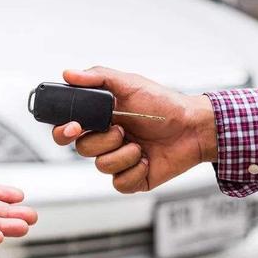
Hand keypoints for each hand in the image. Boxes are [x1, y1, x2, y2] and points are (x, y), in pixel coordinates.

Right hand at [53, 67, 216, 192]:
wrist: (194, 128)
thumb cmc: (164, 105)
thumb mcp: (130, 83)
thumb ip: (98, 77)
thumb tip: (69, 74)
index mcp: (100, 119)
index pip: (68, 129)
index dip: (63, 131)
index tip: (74, 127)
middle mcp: (106, 141)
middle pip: (82, 149)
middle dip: (103, 140)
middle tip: (121, 130)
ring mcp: (119, 160)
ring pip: (101, 166)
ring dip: (124, 154)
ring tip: (141, 145)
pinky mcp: (132, 179)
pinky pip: (119, 183)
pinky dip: (135, 170)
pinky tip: (147, 159)